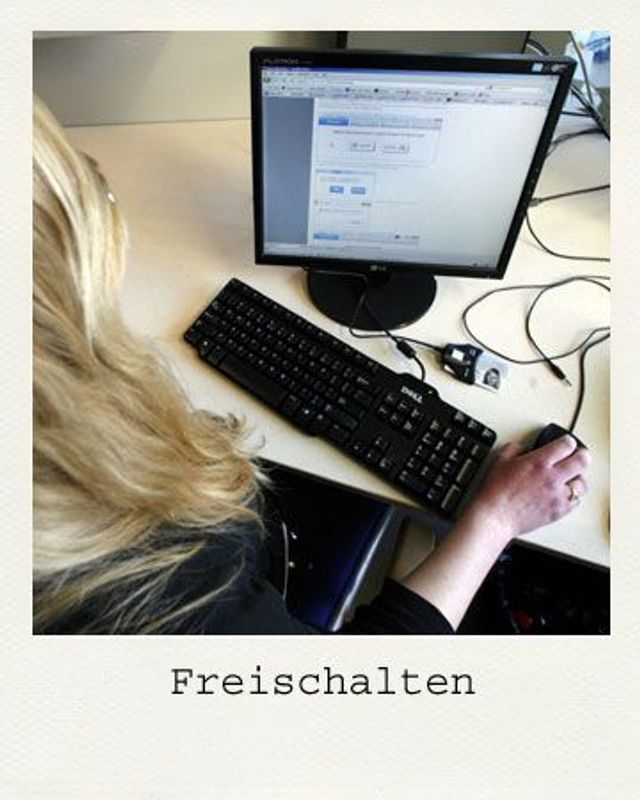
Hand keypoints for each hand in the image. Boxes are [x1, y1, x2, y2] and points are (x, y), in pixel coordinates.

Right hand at [468, 435, 590, 543]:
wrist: (496, 516)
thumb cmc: (496, 492)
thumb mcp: (500, 461)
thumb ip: (514, 449)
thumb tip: (522, 447)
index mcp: (539, 462)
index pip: (567, 444)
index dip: (568, 441)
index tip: (566, 443)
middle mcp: (552, 478)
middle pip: (583, 461)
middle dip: (582, 456)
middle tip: (579, 456)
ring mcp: (558, 496)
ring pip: (582, 484)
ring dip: (578, 478)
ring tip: (572, 478)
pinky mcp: (559, 511)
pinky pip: (576, 502)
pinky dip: (573, 496)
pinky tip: (566, 494)